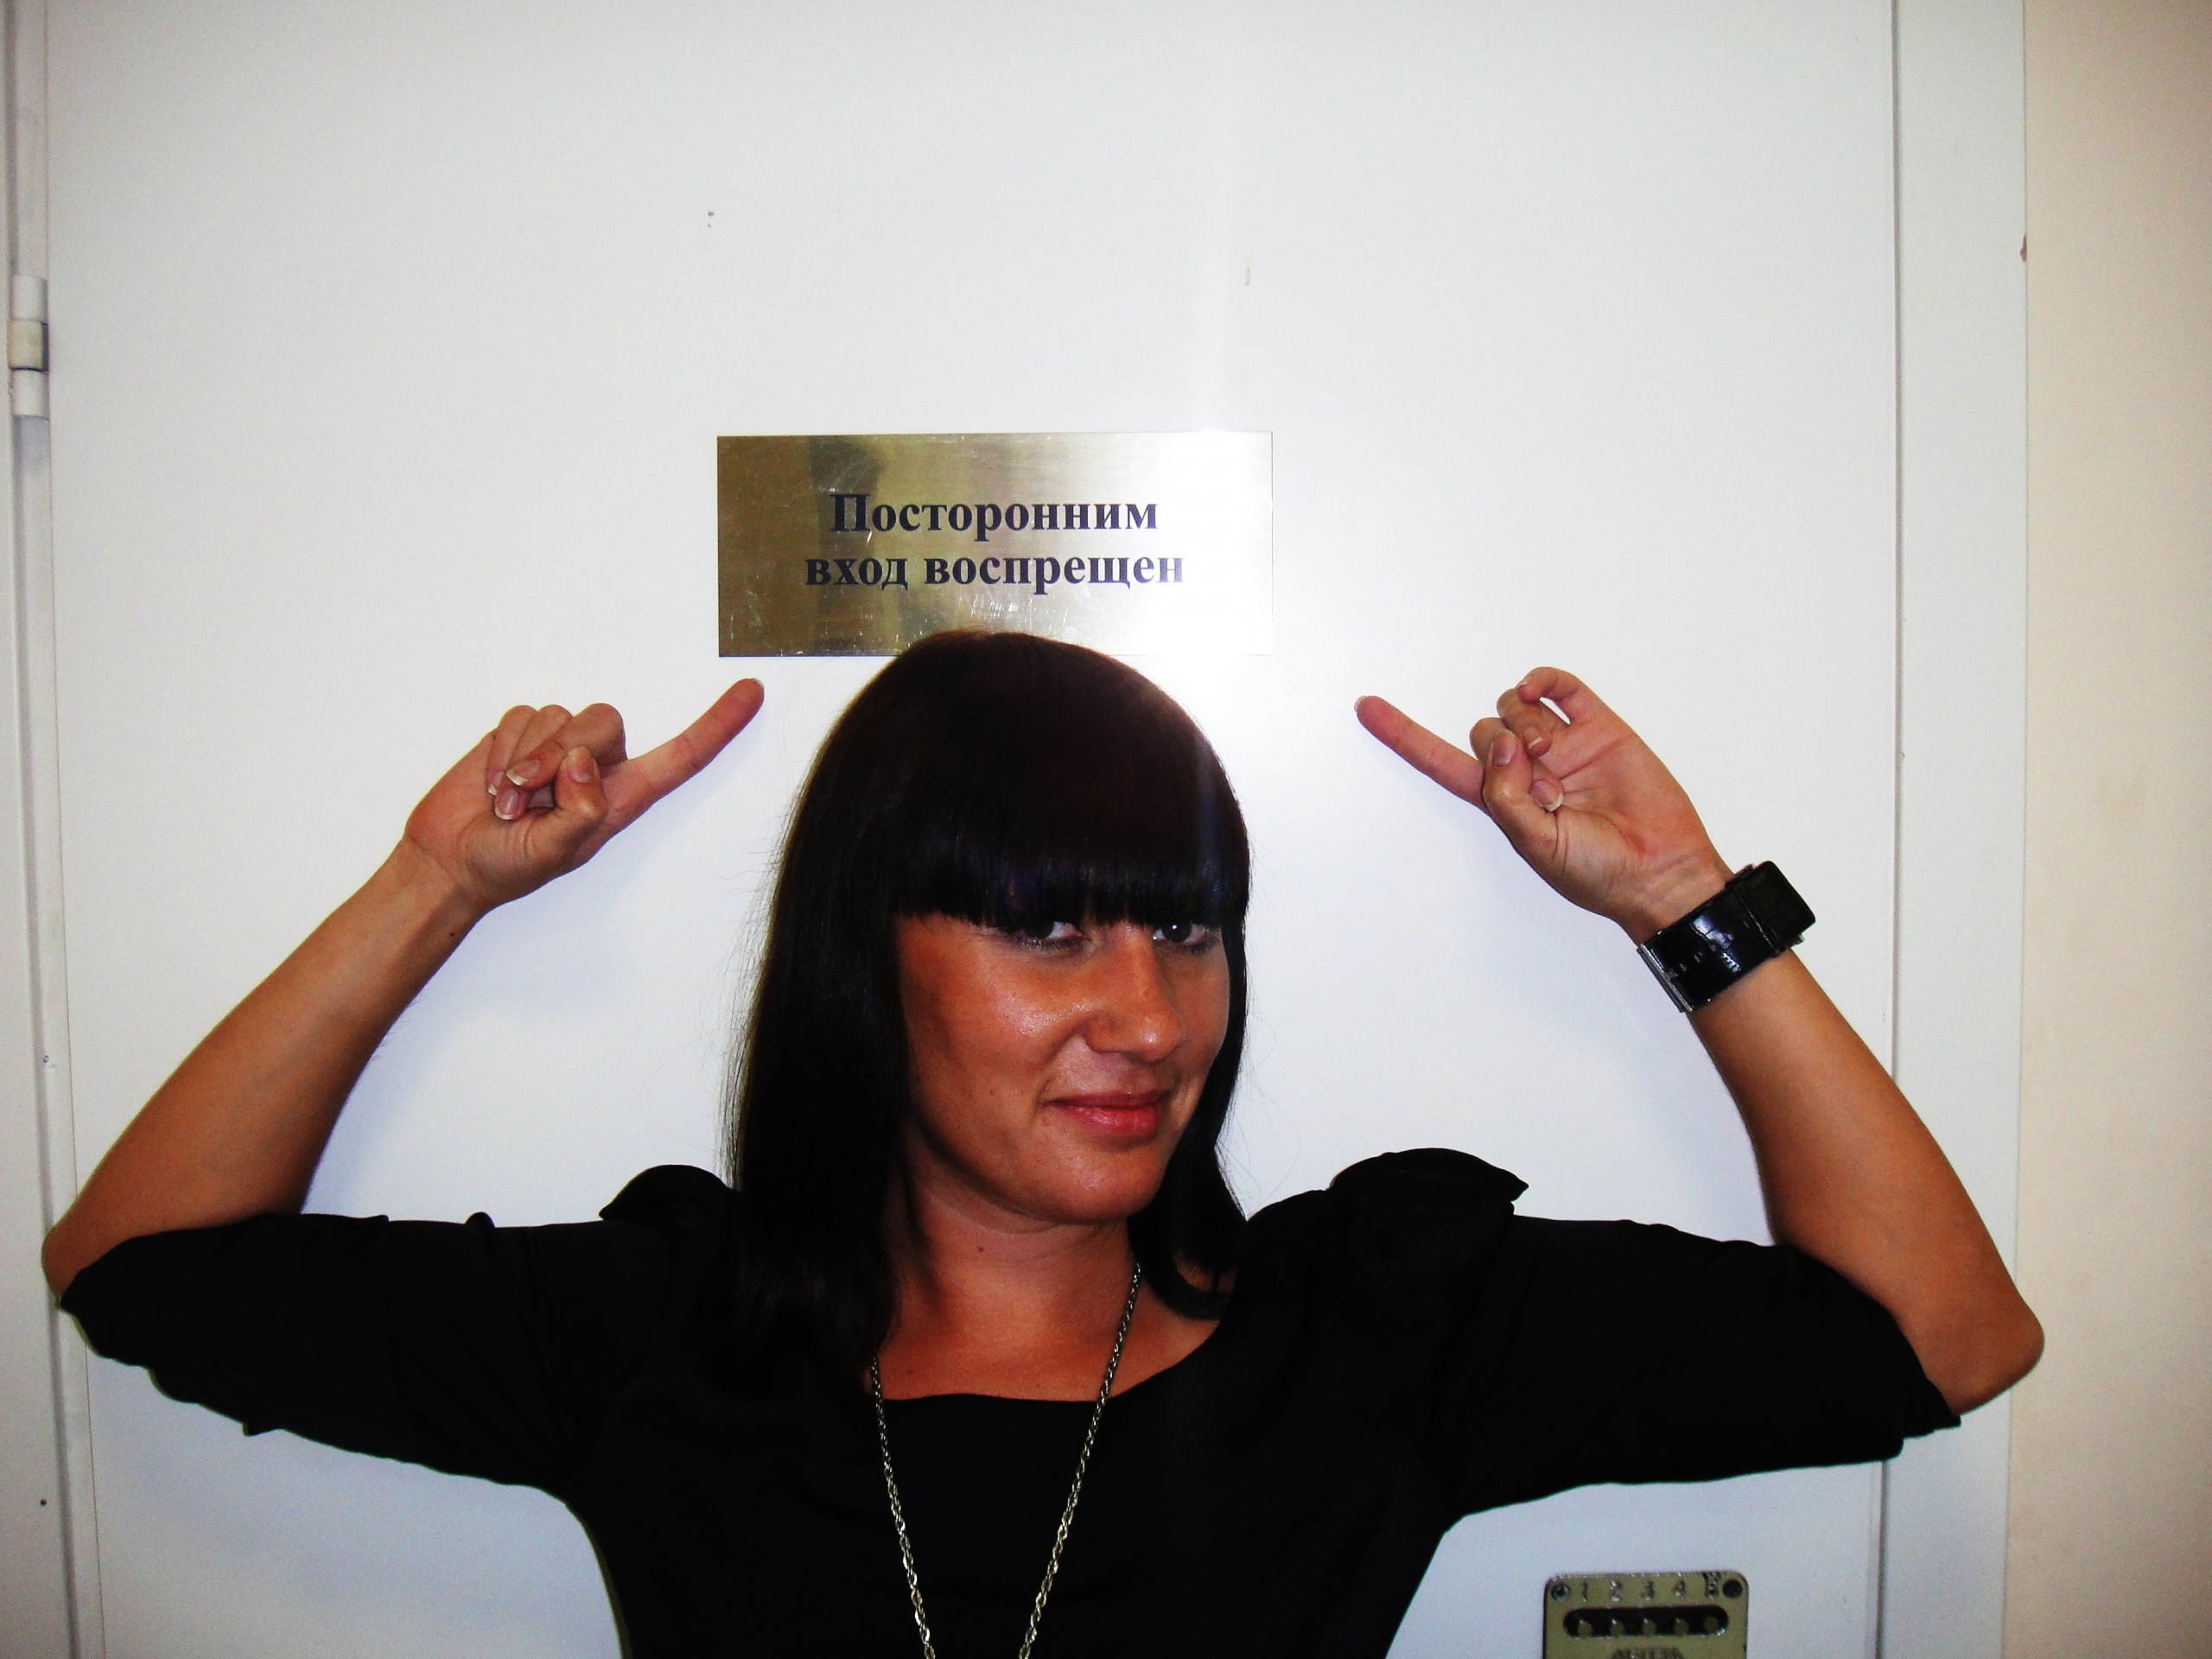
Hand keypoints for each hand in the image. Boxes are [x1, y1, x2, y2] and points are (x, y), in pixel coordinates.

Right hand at [399, 679, 765, 915]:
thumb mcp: (551, 852)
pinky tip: (491, 783)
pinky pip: (521, 716)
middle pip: (604, 722)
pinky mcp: (522, 734)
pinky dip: (500, 750)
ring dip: (522, 759)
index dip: (719, 725)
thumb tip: (587, 762)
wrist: (448, 861)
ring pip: (559, 716)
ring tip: (506, 803)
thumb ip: (580, 809)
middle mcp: (598, 767)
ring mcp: (560, 747)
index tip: (753, 693)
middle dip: (556, 755)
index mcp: (622, 797)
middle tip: (524, 801)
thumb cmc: (506, 866)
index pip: (682, 756)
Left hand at [1356, 667, 1730, 938]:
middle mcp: (1527, 769)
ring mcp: (1562, 745)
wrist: (1660, 868)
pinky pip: (1559, 687)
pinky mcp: (1597, 727)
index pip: (1440, 761)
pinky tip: (1537, 690)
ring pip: (1515, 706)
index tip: (1366, 707)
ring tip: (1559, 766)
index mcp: (1503, 800)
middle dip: (1501, 750)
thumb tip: (1502, 744)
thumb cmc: (1600, 872)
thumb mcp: (1535, 846)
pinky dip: (1542, 680)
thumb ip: (1504, 796)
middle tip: (1542, 789)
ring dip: (1526, 727)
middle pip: (1482, 729)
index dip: (1403, 735)